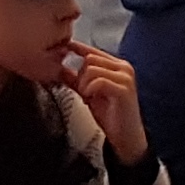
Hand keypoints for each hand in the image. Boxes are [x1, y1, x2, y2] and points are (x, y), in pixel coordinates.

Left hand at [63, 43, 148, 163]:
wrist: (126, 136)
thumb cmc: (110, 114)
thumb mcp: (89, 93)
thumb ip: (76, 79)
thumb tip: (58, 68)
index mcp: (117, 66)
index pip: (93, 51)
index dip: (77, 49)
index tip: (63, 48)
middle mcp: (123, 67)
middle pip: (90, 58)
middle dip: (80, 75)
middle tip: (83, 91)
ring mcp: (125, 77)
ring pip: (92, 68)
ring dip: (84, 84)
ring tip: (87, 96)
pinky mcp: (124, 89)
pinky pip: (98, 81)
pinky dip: (89, 90)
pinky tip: (90, 98)